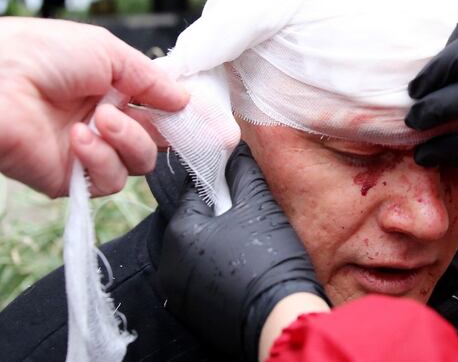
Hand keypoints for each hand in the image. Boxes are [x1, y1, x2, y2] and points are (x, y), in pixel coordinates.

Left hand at [0, 17, 187, 196]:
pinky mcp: (70, 178)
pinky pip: (109, 181)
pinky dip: (101, 159)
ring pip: (138, 164)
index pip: (161, 109)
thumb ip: (151, 80)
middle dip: (172, 134)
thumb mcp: (106, 52)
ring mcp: (88, 151)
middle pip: (157, 140)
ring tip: (100, 119)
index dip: (187, 117)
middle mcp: (103, 121)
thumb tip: (184, 100)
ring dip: (127, 141)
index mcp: (111, 89)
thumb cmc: (37, 53)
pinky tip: (79, 138)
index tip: (215, 125)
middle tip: (177, 125)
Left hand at [158, 143, 325, 360]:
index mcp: (180, 231)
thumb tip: (233, 150)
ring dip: (219, 244)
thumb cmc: (270, 258)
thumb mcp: (259, 205)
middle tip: (251, 222)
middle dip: (221, 218)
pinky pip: (201, 276)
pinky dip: (219, 270)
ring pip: (199, 250)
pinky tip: (245, 271)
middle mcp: (168, 262)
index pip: (195, 192)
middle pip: (196, 223)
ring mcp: (177, 290)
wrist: (281, 316)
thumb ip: (242, 172)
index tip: (243, 193)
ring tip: (251, 249)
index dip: (222, 188)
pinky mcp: (190, 310)